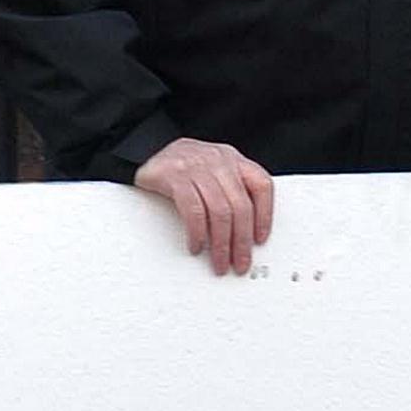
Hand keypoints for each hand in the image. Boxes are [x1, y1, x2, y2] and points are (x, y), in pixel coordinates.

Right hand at [134, 137, 275, 275]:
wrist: (144, 148)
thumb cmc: (181, 165)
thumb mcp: (212, 170)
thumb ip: (229, 190)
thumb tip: (243, 230)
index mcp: (233, 159)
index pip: (261, 185)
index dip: (265, 215)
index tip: (260, 239)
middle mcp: (219, 161)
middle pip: (240, 206)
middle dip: (241, 241)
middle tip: (239, 262)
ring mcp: (197, 167)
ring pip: (220, 211)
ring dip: (221, 244)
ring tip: (219, 261)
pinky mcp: (176, 176)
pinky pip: (194, 210)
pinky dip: (197, 233)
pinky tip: (197, 245)